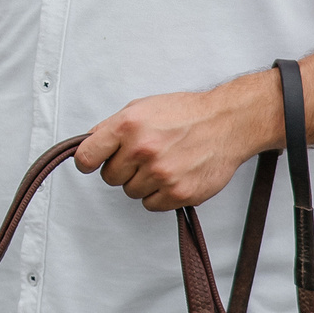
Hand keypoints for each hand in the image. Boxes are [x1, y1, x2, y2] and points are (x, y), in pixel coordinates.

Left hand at [73, 72, 282, 211]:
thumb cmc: (186, 114)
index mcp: (127, 126)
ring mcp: (160, 173)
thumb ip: (112, 126)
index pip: (86, 156)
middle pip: (109, 177)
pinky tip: (171, 177)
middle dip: (121, 169)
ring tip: (162, 164)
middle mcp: (141, 149)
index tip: (91, 164)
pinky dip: (159, 195)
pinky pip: (151, 204)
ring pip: (130, 192)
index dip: (87, 162)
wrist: (226, 123)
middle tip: (142, 157)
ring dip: (142, 182)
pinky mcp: (178, 193)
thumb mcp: (141, 107)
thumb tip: (89, 143)